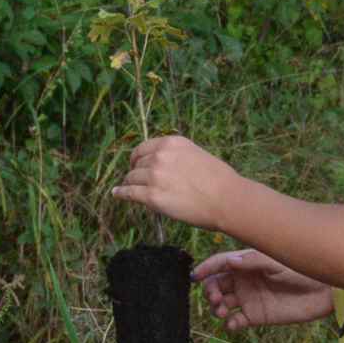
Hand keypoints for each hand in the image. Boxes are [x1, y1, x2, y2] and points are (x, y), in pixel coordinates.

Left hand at [111, 135, 244, 231]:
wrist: (226, 199)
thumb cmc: (218, 180)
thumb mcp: (196, 155)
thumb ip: (176, 157)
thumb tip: (161, 165)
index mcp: (172, 143)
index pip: (144, 148)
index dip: (137, 157)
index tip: (135, 164)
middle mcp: (161, 156)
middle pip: (137, 164)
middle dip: (135, 171)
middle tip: (134, 179)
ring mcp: (155, 176)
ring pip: (132, 178)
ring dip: (129, 183)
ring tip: (127, 188)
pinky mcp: (152, 196)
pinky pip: (129, 193)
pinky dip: (121, 193)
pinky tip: (117, 193)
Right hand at [194, 248, 333, 329]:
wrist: (324, 292)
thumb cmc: (302, 270)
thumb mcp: (277, 263)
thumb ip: (253, 262)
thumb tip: (229, 262)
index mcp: (247, 263)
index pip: (220, 264)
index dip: (206, 268)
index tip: (196, 276)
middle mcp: (244, 280)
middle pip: (216, 284)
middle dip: (210, 290)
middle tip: (215, 297)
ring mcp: (249, 298)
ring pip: (222, 303)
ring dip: (216, 307)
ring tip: (221, 310)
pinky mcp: (256, 316)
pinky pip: (235, 321)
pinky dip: (229, 323)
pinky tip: (232, 323)